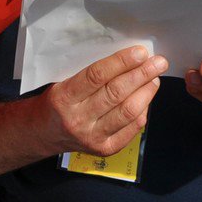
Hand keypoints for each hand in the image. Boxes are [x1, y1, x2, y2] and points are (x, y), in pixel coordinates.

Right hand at [38, 46, 165, 155]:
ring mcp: (92, 137)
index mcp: (64, 97)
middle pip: (116, 93)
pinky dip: (142, 111)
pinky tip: (146, 98)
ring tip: (154, 78)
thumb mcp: (64, 82)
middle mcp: (78, 119)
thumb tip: (128, 60)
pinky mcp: (105, 149)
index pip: (97, 76)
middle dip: (141, 75)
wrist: (43, 133)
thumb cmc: (57, 102)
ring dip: (146, 92)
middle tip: (158, 63)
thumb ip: (92, 74)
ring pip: (127, 112)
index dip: (122, 62)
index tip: (140, 52)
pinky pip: (131, 128)